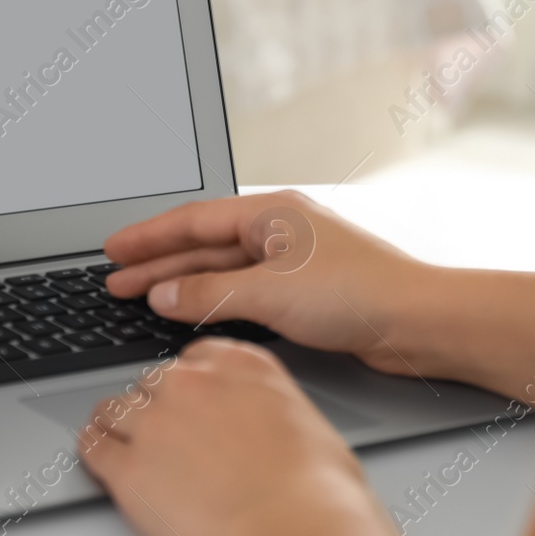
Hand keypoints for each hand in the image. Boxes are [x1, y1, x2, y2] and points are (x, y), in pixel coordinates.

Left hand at [80, 338, 420, 535]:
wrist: (297, 533)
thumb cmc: (317, 492)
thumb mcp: (304, 422)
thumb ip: (270, 407)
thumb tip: (266, 425)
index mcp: (239, 365)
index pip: (194, 357)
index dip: (187, 382)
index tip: (185, 397)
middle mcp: (190, 383)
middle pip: (153, 382)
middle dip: (156, 406)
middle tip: (164, 435)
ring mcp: (154, 423)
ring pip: (114, 410)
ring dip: (117, 425)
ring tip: (117, 439)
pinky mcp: (128, 469)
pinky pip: (92, 447)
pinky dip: (92, 450)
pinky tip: (96, 454)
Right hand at [104, 190, 431, 375]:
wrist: (419, 322)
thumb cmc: (359, 293)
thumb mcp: (269, 293)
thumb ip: (208, 293)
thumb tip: (162, 294)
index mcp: (272, 213)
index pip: (193, 220)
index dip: (149, 236)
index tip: (115, 249)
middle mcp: (280, 231)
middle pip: (203, 244)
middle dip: (158, 262)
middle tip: (116, 279)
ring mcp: (293, 262)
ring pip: (222, 270)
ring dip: (183, 284)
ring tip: (143, 297)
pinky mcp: (305, 294)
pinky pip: (244, 292)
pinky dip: (213, 301)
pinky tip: (194, 313)